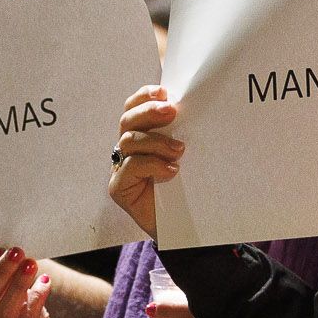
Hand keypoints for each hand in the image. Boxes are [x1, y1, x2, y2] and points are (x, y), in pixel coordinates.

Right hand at [107, 87, 182, 237]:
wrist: (184, 225)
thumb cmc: (187, 187)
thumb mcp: (188, 154)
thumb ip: (184, 132)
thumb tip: (198, 103)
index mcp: (143, 135)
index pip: (134, 107)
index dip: (145, 96)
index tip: (165, 91)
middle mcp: (128, 149)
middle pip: (128, 120)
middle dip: (148, 111)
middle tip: (171, 111)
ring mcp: (121, 167)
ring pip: (129, 141)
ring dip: (156, 141)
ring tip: (179, 150)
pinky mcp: (119, 187)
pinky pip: (129, 167)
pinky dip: (151, 165)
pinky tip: (170, 170)